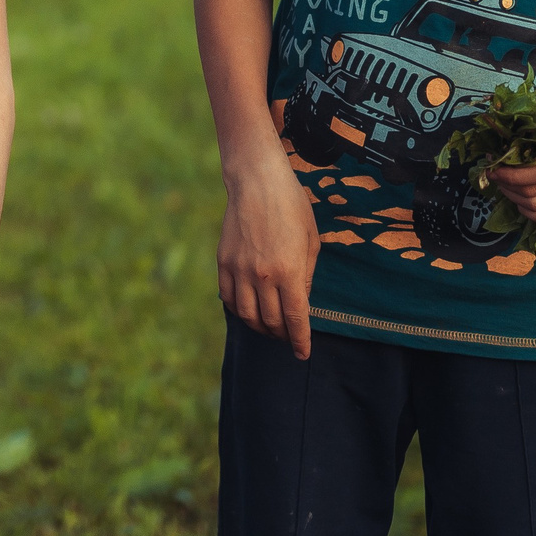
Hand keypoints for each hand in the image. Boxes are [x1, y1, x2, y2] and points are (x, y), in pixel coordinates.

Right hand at [217, 136, 320, 357]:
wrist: (257, 181)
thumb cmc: (292, 207)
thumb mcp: (311, 242)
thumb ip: (305, 276)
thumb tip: (300, 303)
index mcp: (289, 271)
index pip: (295, 319)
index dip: (300, 341)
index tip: (302, 353)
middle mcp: (262, 275)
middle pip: (270, 321)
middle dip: (281, 335)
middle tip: (288, 337)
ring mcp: (239, 269)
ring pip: (246, 314)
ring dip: (259, 327)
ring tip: (268, 327)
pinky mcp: (223, 261)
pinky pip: (227, 296)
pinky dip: (237, 309)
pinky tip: (247, 309)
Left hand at [488, 86, 535, 225]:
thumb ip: (528, 117)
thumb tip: (496, 123)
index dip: (510, 175)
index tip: (493, 166)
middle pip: (535, 193)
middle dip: (507, 186)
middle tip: (494, 173)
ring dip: (516, 199)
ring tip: (504, 184)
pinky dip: (533, 213)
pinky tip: (520, 201)